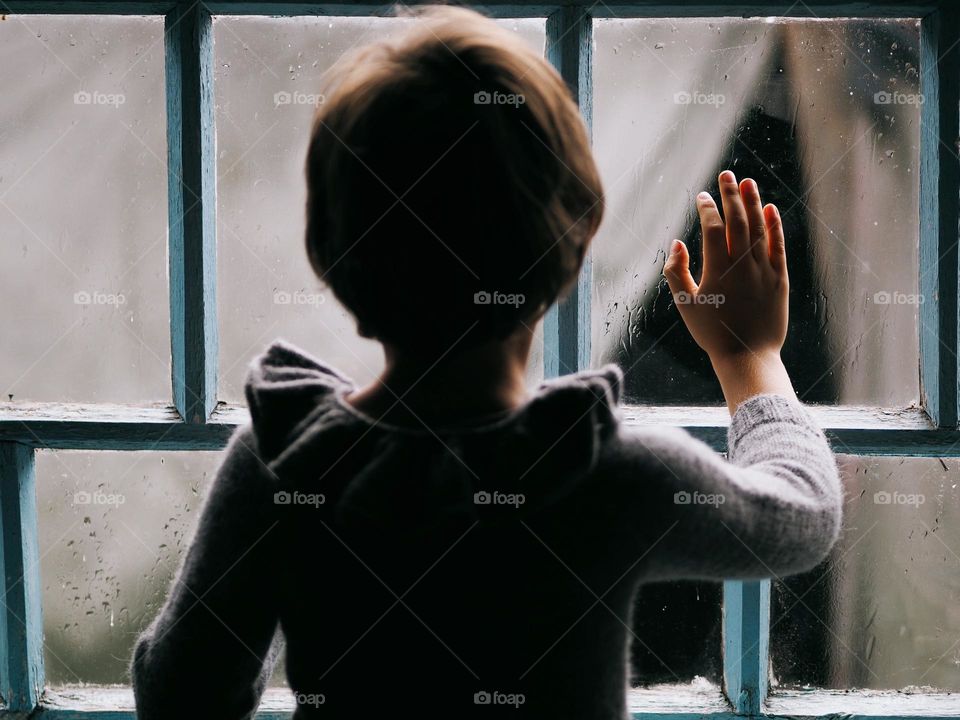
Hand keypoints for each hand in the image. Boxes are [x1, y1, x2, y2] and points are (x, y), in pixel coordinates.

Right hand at [664, 170, 787, 361]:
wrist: (747, 356)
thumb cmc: (711, 332)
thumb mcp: (685, 304)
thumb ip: (675, 271)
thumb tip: (676, 243)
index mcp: (717, 270)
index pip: (712, 227)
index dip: (707, 208)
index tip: (701, 197)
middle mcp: (742, 265)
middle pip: (737, 220)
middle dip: (730, 194)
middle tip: (726, 174)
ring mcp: (764, 270)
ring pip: (758, 227)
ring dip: (752, 202)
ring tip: (747, 182)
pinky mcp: (780, 278)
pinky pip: (778, 246)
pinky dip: (774, 226)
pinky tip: (769, 209)